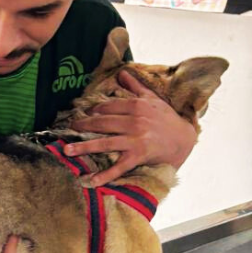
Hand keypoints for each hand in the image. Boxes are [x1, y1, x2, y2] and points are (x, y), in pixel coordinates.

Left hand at [65, 71, 195, 185]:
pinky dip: (105, 175)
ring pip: (105, 143)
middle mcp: (135, 121)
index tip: (81, 115)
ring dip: (84, 147)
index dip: (92, 111)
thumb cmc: (166, 119)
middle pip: (102, 123)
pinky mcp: (139, 156)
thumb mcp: (153, 99)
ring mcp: (136, 139)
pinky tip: (91, 180)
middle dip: (82, 126)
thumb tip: (122, 71)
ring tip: (67, 151)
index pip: (107, 107)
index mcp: (137, 106)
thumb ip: (135, 86)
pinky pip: (119, 166)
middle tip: (68, 129)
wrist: (185, 140)